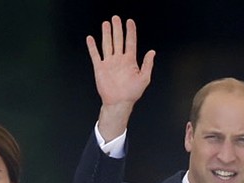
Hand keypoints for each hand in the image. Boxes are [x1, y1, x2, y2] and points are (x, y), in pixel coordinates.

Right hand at [87, 16, 154, 139]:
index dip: (130, 32)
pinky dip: (92, 47)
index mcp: (130, 61)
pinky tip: (91, 39)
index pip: (130, 42)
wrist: (119, 103)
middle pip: (118, 40)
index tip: (130, 22)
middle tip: (116, 18)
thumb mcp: (144, 78)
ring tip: (106, 24)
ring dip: (106, 34)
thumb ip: (147, 64)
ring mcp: (109, 63)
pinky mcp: (100, 68)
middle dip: (117, 28)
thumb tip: (152, 52)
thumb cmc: (131, 93)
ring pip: (107, 44)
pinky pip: (95, 55)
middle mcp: (119, 60)